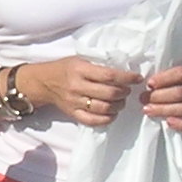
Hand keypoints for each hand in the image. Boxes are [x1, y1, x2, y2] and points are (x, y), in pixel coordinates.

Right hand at [16, 57, 138, 128]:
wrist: (44, 82)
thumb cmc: (65, 68)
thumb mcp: (80, 60)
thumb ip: (98, 65)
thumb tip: (123, 71)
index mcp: (80, 70)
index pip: (109, 75)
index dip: (127, 78)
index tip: (137, 78)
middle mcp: (77, 86)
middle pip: (109, 94)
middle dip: (124, 92)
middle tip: (127, 90)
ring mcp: (75, 102)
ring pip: (104, 108)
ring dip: (118, 106)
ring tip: (121, 101)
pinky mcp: (73, 114)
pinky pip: (93, 121)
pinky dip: (107, 119)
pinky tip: (112, 113)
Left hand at [141, 63, 181, 133]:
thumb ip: (170, 77)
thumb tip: (149, 85)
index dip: (164, 78)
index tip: (149, 84)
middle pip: (181, 93)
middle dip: (159, 96)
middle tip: (143, 98)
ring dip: (164, 110)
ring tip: (148, 110)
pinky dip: (181, 125)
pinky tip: (168, 123)